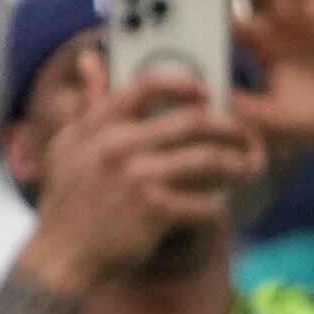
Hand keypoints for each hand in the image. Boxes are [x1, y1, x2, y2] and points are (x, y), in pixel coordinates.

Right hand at [11, 49, 261, 289]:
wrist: (63, 255)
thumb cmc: (70, 199)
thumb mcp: (69, 145)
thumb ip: (89, 104)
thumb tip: (91, 59)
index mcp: (98, 125)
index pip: (146, 86)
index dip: (185, 84)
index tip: (207, 93)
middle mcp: (117, 145)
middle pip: (193, 122)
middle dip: (231, 130)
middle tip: (248, 139)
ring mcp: (137, 177)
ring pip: (210, 161)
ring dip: (239, 166)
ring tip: (250, 170)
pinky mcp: (154, 211)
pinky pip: (207, 203)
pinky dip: (220, 208)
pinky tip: (222, 210)